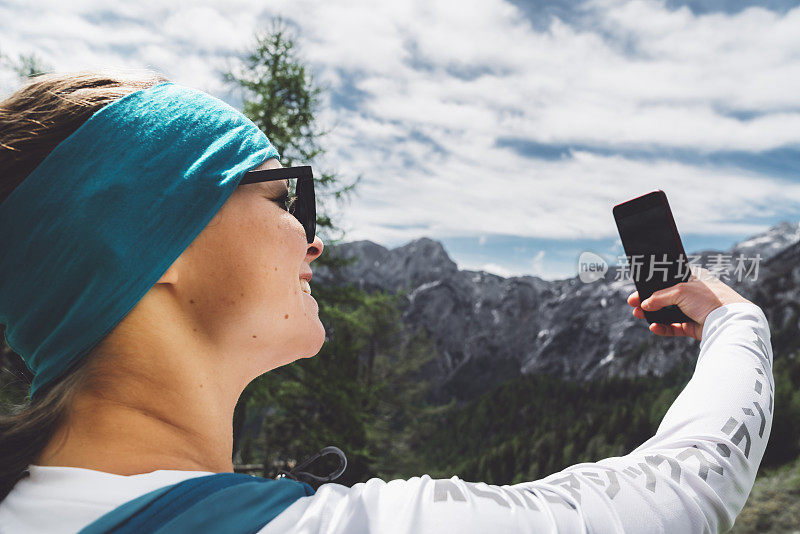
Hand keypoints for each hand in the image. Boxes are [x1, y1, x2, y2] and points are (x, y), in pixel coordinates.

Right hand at [626, 266, 751, 340]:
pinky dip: (663, 328)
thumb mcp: (680, 291)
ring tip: (639, 316)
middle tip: (633, 305)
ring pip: (668, 313)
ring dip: (653, 315)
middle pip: (665, 297)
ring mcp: (694, 310)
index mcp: (693, 277)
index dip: (652, 285)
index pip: (667, 280)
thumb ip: (659, 297)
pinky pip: (674, 327)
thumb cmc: (709, 299)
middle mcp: (693, 293)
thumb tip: (643, 305)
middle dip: (648, 302)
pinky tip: (654, 327)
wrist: (730, 322)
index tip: (638, 290)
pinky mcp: (694, 326)